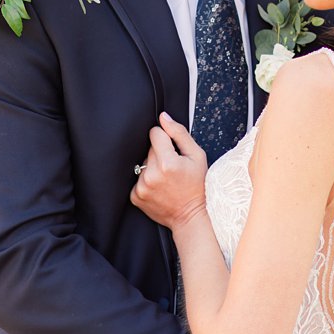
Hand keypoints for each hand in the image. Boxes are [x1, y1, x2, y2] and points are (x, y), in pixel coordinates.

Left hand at [129, 112, 209, 229]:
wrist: (191, 216)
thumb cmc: (198, 186)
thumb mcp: (197, 156)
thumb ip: (179, 133)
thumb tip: (163, 118)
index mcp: (167, 163)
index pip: (155, 133)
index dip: (165, 138)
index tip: (172, 149)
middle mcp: (151, 175)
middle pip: (149, 149)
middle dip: (160, 154)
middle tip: (173, 168)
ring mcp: (141, 187)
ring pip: (143, 164)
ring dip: (153, 167)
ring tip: (166, 179)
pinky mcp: (135, 196)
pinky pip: (137, 179)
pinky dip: (147, 181)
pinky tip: (159, 188)